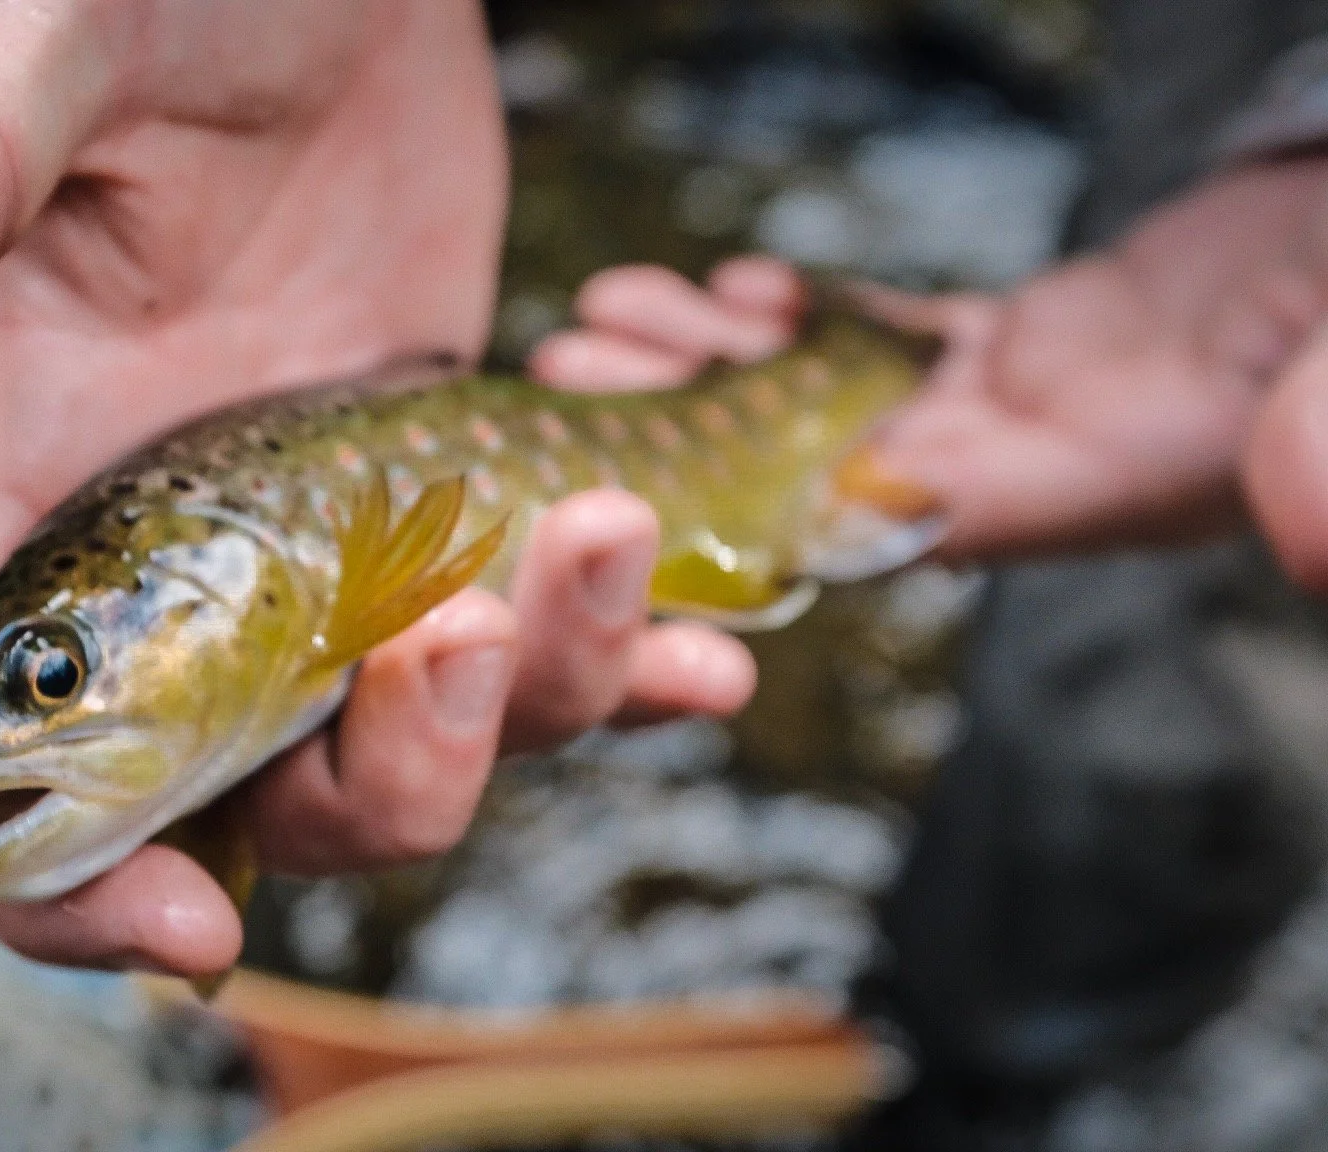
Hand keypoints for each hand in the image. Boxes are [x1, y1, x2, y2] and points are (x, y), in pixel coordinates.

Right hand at [0, 0, 753, 976]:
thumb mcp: (27, 65)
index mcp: (25, 498)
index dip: (45, 885)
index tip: (185, 914)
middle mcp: (168, 562)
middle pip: (248, 801)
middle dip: (377, 784)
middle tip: (461, 635)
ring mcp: (321, 545)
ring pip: (419, 743)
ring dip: (538, 707)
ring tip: (614, 537)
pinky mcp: (445, 496)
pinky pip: (537, 647)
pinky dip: (628, 669)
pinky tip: (713, 634)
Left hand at [547, 160, 1327, 571]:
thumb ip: (1327, 432)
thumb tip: (1303, 521)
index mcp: (1115, 484)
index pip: (926, 515)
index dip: (779, 504)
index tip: (656, 482)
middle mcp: (1039, 466)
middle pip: (827, 463)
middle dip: (684, 429)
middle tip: (565, 371)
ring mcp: (1017, 408)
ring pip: (827, 400)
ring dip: (709, 362)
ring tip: (602, 311)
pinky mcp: (1014, 349)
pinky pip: (878, 343)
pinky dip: (797, 316)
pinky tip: (727, 285)